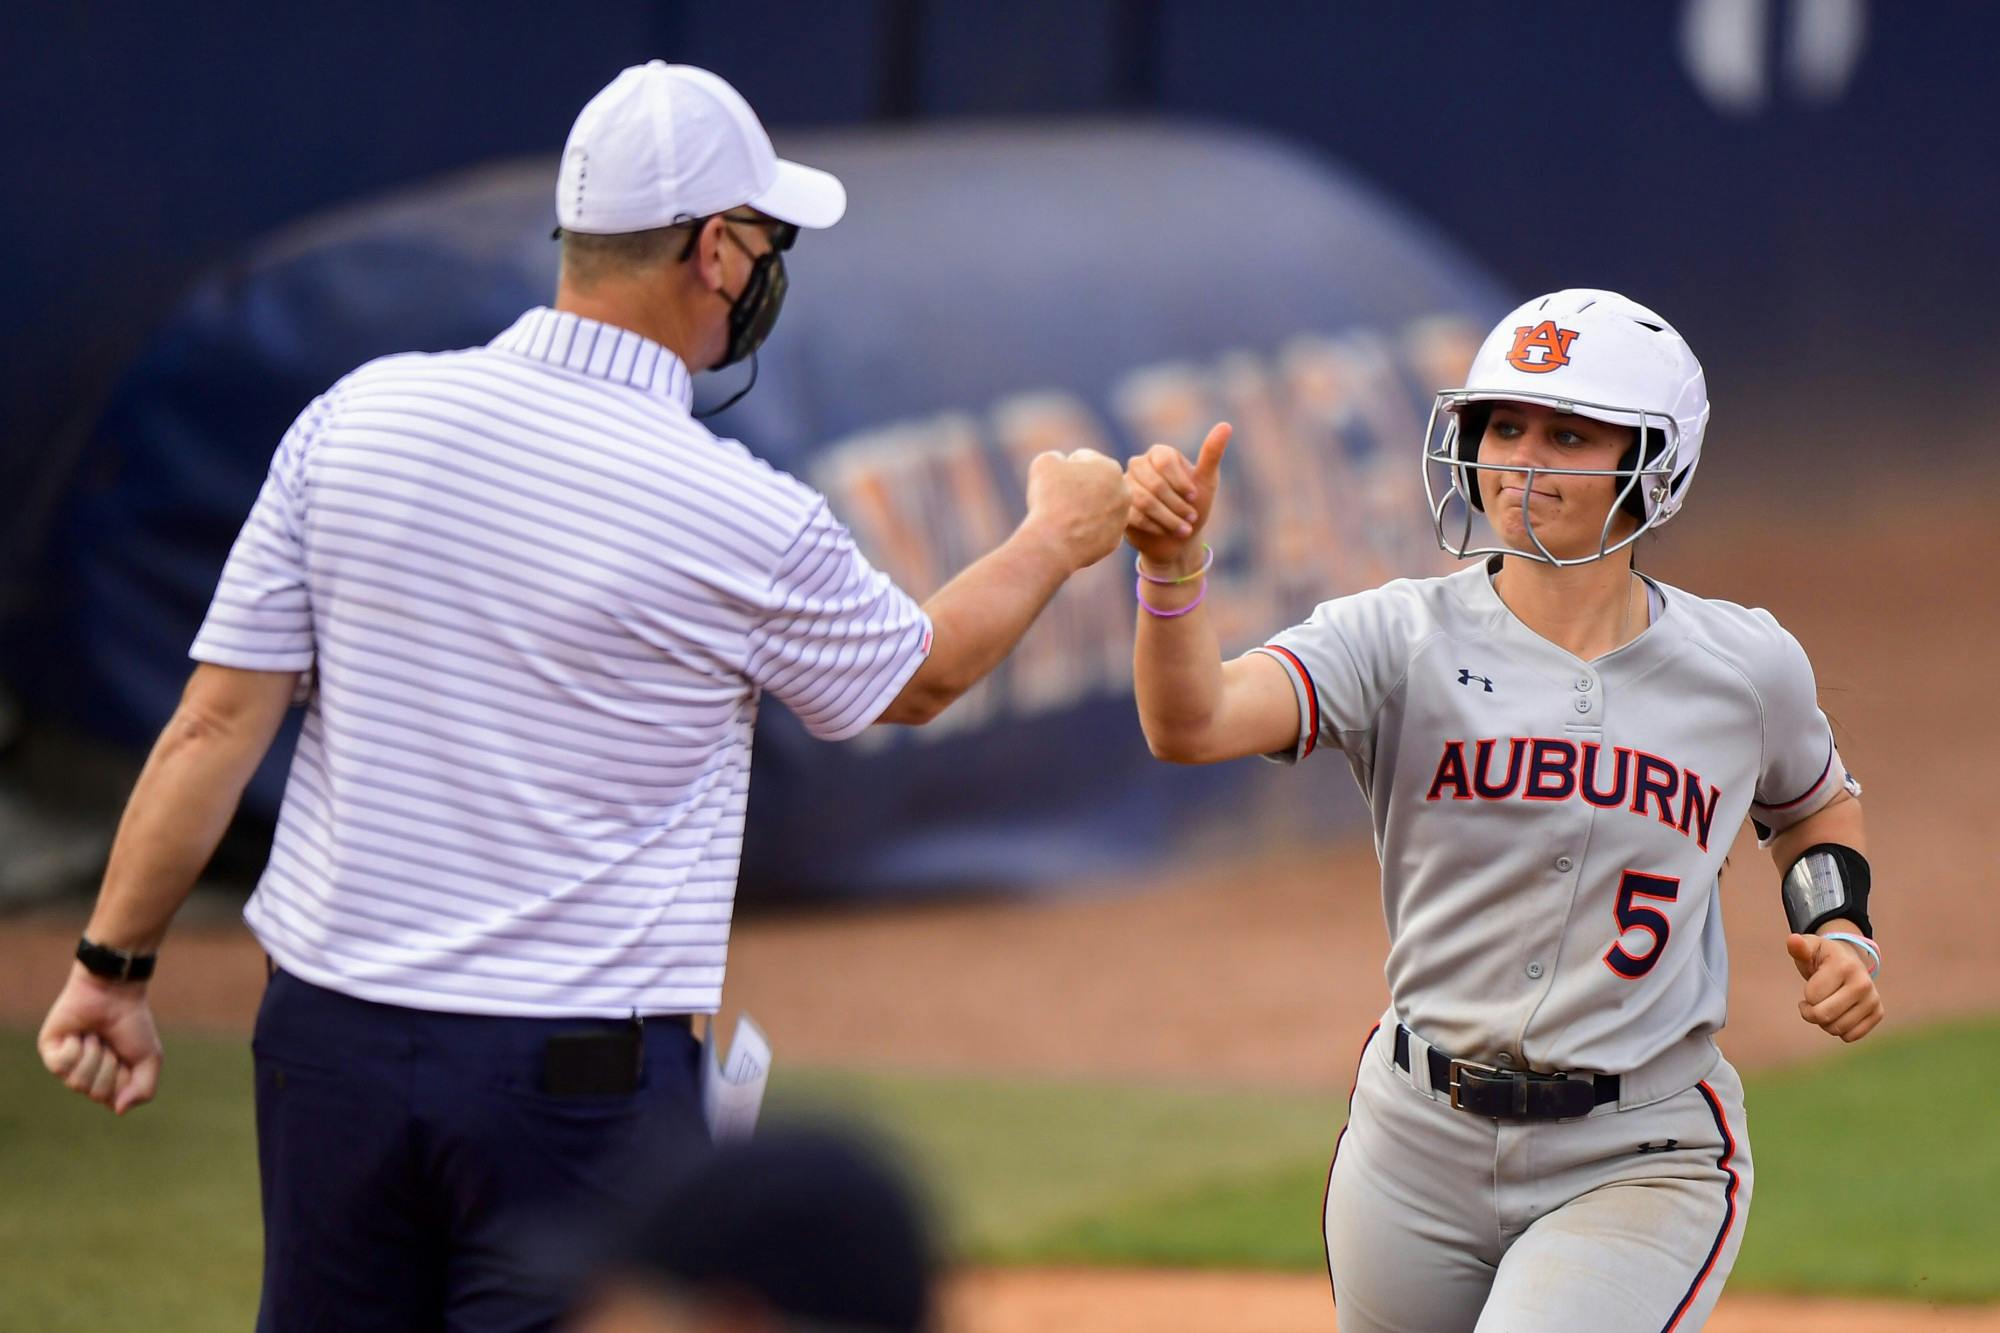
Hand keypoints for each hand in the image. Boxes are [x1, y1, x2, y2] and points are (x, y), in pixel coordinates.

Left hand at [38, 963, 162, 1114]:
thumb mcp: (150, 1059)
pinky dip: (76, 1048)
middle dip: (108, 1066)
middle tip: (110, 1044)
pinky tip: (79, 1034)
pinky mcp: (50, 1052)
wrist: (115, 993)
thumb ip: (144, 1090)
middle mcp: (87, 1075)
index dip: (124, 1079)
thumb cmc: (134, 1024)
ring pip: (76, 1082)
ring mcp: (67, 1066)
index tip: (127, 1056)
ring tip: (95, 1036)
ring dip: (93, 1055)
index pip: (112, 1100)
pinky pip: (61, 1066)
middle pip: (94, 1093)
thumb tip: (117, 1109)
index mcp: (109, 1080)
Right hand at [1024, 447, 1131, 570]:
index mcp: (1111, 468)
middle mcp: (1124, 492)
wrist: (1053, 543)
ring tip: (1064, 516)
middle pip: (1094, 483)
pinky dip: (1084, 530)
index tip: (1054, 483)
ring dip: (1083, 508)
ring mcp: (1121, 519)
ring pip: (1097, 507)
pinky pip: (1095, 530)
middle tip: (1059, 499)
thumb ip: (1057, 457)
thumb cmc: (1049, 498)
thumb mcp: (1045, 462)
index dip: (1062, 469)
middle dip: (1079, 487)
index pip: (1082, 459)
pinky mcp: (1114, 541)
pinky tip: (1071, 533)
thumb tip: (1063, 465)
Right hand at [1124, 423, 1231, 570]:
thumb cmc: (1194, 506)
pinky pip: (1133, 515)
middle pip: (1155, 484)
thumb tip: (1226, 425)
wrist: (1178, 539)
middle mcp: (1138, 465)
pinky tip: (1165, 532)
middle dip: (1177, 505)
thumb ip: (1212, 454)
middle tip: (1191, 517)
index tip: (1194, 497)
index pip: (1165, 460)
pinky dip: (1155, 526)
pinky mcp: (1120, 507)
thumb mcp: (1206, 480)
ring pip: (1144, 501)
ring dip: (1169, 519)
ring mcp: (1126, 486)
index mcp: (1159, 453)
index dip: (1181, 482)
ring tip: (1184, 530)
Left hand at [1785, 933, 1882, 1042]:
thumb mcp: (1809, 949)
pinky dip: (1840, 1031)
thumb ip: (1799, 947)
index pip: (1812, 997)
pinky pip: (1851, 1036)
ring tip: (1826, 1007)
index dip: (1805, 998)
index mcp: (1844, 966)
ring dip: (1825, 1023)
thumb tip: (1793, 939)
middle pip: (1824, 1016)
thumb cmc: (1822, 957)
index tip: (1809, 989)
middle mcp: (1863, 983)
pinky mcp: (1878, 1013)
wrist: (1849, 961)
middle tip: (1811, 1004)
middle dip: (1811, 1014)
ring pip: (1837, 1029)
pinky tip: (1839, 1015)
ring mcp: (1873, 999)